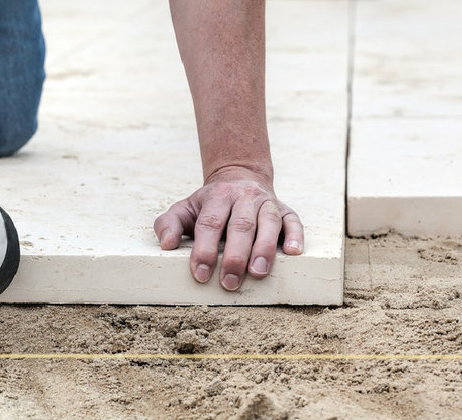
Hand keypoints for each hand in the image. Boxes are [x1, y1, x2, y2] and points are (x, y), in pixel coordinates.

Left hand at [154, 166, 303, 290]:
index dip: (204, 249)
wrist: (239, 177)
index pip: (210, 223)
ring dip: (264, 249)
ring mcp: (267, 203)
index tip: (200, 274)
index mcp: (217, 197)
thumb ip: (169, 224)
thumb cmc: (209, 204)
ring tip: (258, 273)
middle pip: (241, 225)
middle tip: (229, 283)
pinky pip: (293, 221)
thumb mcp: (185, 208)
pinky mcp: (286, 210)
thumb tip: (167, 244)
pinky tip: (293, 253)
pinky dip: (295, 236)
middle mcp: (244, 197)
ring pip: (268, 223)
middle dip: (235, 256)